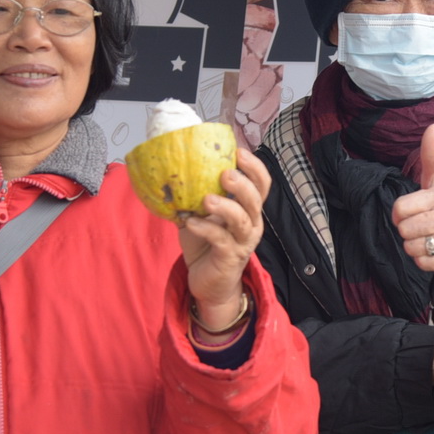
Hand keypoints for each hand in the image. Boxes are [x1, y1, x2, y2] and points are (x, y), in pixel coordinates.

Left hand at [180, 148, 272, 334]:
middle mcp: (251, 223)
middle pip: (256, 199)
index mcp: (248, 209)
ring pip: (242, 220)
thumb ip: (195, 195)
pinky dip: (205, 228)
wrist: (208, 283)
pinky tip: (191, 222)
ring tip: (207, 199)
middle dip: (243, 184)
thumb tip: (173, 167)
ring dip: (226, 206)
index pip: (261, 184)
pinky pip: (221, 240)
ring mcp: (242, 242)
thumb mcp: (202, 215)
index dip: (254, 167)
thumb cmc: (205, 245)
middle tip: (225, 173)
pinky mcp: (230, 258)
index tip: (239, 151)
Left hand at [392, 124, 433, 296]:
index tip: (413, 210)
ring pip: (410, 246)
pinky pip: (420, 262)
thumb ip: (433, 153)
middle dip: (408, 229)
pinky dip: (423, 259)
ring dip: (415, 245)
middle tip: (423, 225)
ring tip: (429, 237)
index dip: (401, 212)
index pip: (400, 208)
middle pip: (403, 229)